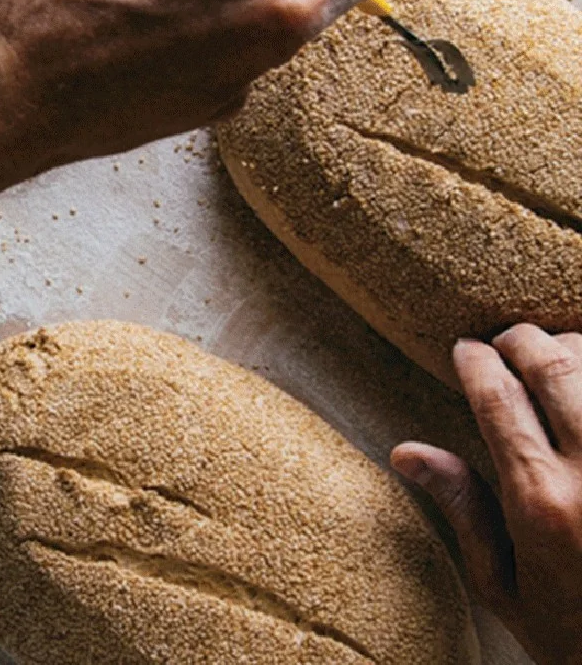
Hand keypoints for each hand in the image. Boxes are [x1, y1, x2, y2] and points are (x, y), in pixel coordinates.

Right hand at [392, 324, 581, 664]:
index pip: (498, 397)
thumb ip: (462, 509)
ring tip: (557, 350)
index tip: (464, 349)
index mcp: (540, 499)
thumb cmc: (576, 634)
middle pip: (556, 366)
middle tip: (508, 337)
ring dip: (576, 348)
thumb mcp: (503, 584)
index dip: (476, 362)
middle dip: (524, 340)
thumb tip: (406, 452)